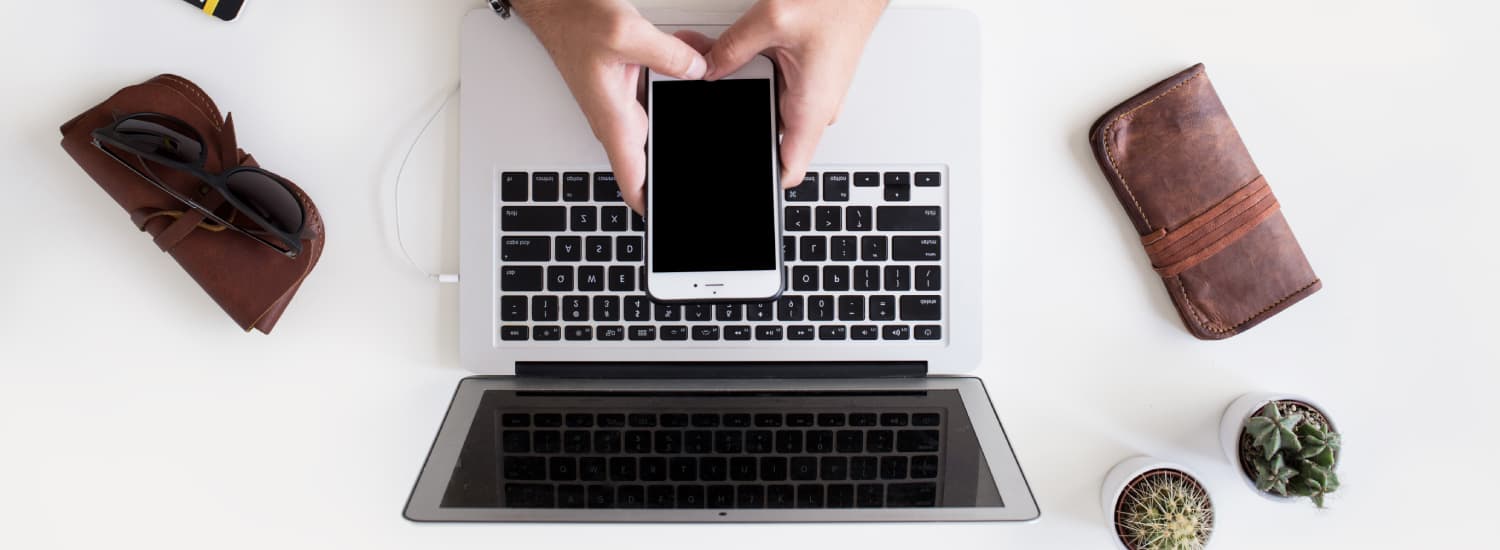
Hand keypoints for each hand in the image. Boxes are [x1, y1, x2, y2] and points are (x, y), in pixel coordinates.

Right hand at [513, 0, 706, 212]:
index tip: (672, 219)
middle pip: (657, 153)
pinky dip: (683, 74)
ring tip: (710, 77)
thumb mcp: (627, 32)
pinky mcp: (629, 83)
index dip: (652, 206)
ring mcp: (624, 101)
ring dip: (690, 103)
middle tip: (714, 153)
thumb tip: (700, 71)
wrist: (554, 3)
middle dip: (684, 154)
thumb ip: (669, 56)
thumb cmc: (572, 19)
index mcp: (614, 119)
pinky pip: (664, 89)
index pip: (633, 181)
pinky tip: (697, 55)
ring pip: (667, 116)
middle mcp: (617, 116)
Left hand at [703, 0, 888, 186]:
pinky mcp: (809, 78)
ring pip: (765, 103)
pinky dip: (752, 71)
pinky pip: (775, 84)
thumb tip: (705, 70)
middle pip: (765, 130)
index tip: (734, 176)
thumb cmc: (839, 2)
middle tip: (704, 90)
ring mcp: (813, 94)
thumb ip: (732, 50)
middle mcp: (815, 106)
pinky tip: (731, 53)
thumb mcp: (772, 20)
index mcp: (812, 107)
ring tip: (712, 60)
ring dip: (740, 86)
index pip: (787, 170)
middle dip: (731, 113)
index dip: (760, 177)